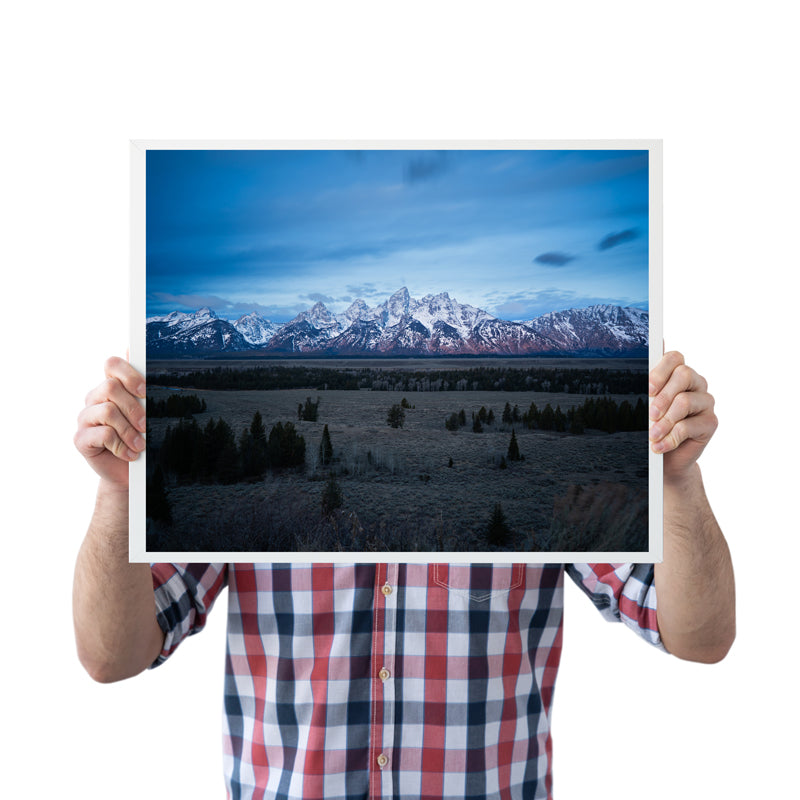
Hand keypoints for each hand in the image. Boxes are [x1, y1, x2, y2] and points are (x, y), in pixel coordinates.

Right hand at [74, 356, 146, 488]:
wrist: (129, 472)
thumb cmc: (141, 439)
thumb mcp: (148, 416)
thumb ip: (147, 394)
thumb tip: (155, 368)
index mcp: (111, 387)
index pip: (112, 364)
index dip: (129, 374)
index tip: (145, 391)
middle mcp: (95, 399)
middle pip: (110, 388)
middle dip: (133, 408)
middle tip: (146, 425)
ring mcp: (85, 418)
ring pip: (108, 411)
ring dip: (129, 430)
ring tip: (140, 445)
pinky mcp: (81, 438)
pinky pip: (102, 434)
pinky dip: (121, 445)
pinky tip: (130, 454)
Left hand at [648, 351, 717, 483]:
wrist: (666, 458)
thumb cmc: (653, 427)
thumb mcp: (645, 407)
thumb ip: (645, 389)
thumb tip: (639, 371)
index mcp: (678, 374)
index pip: (674, 358)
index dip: (660, 371)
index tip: (648, 389)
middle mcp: (695, 383)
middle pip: (684, 374)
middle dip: (662, 396)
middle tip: (650, 415)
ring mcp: (705, 402)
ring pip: (685, 401)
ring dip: (664, 421)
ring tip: (652, 435)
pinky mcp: (710, 422)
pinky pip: (689, 426)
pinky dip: (670, 438)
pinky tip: (659, 446)